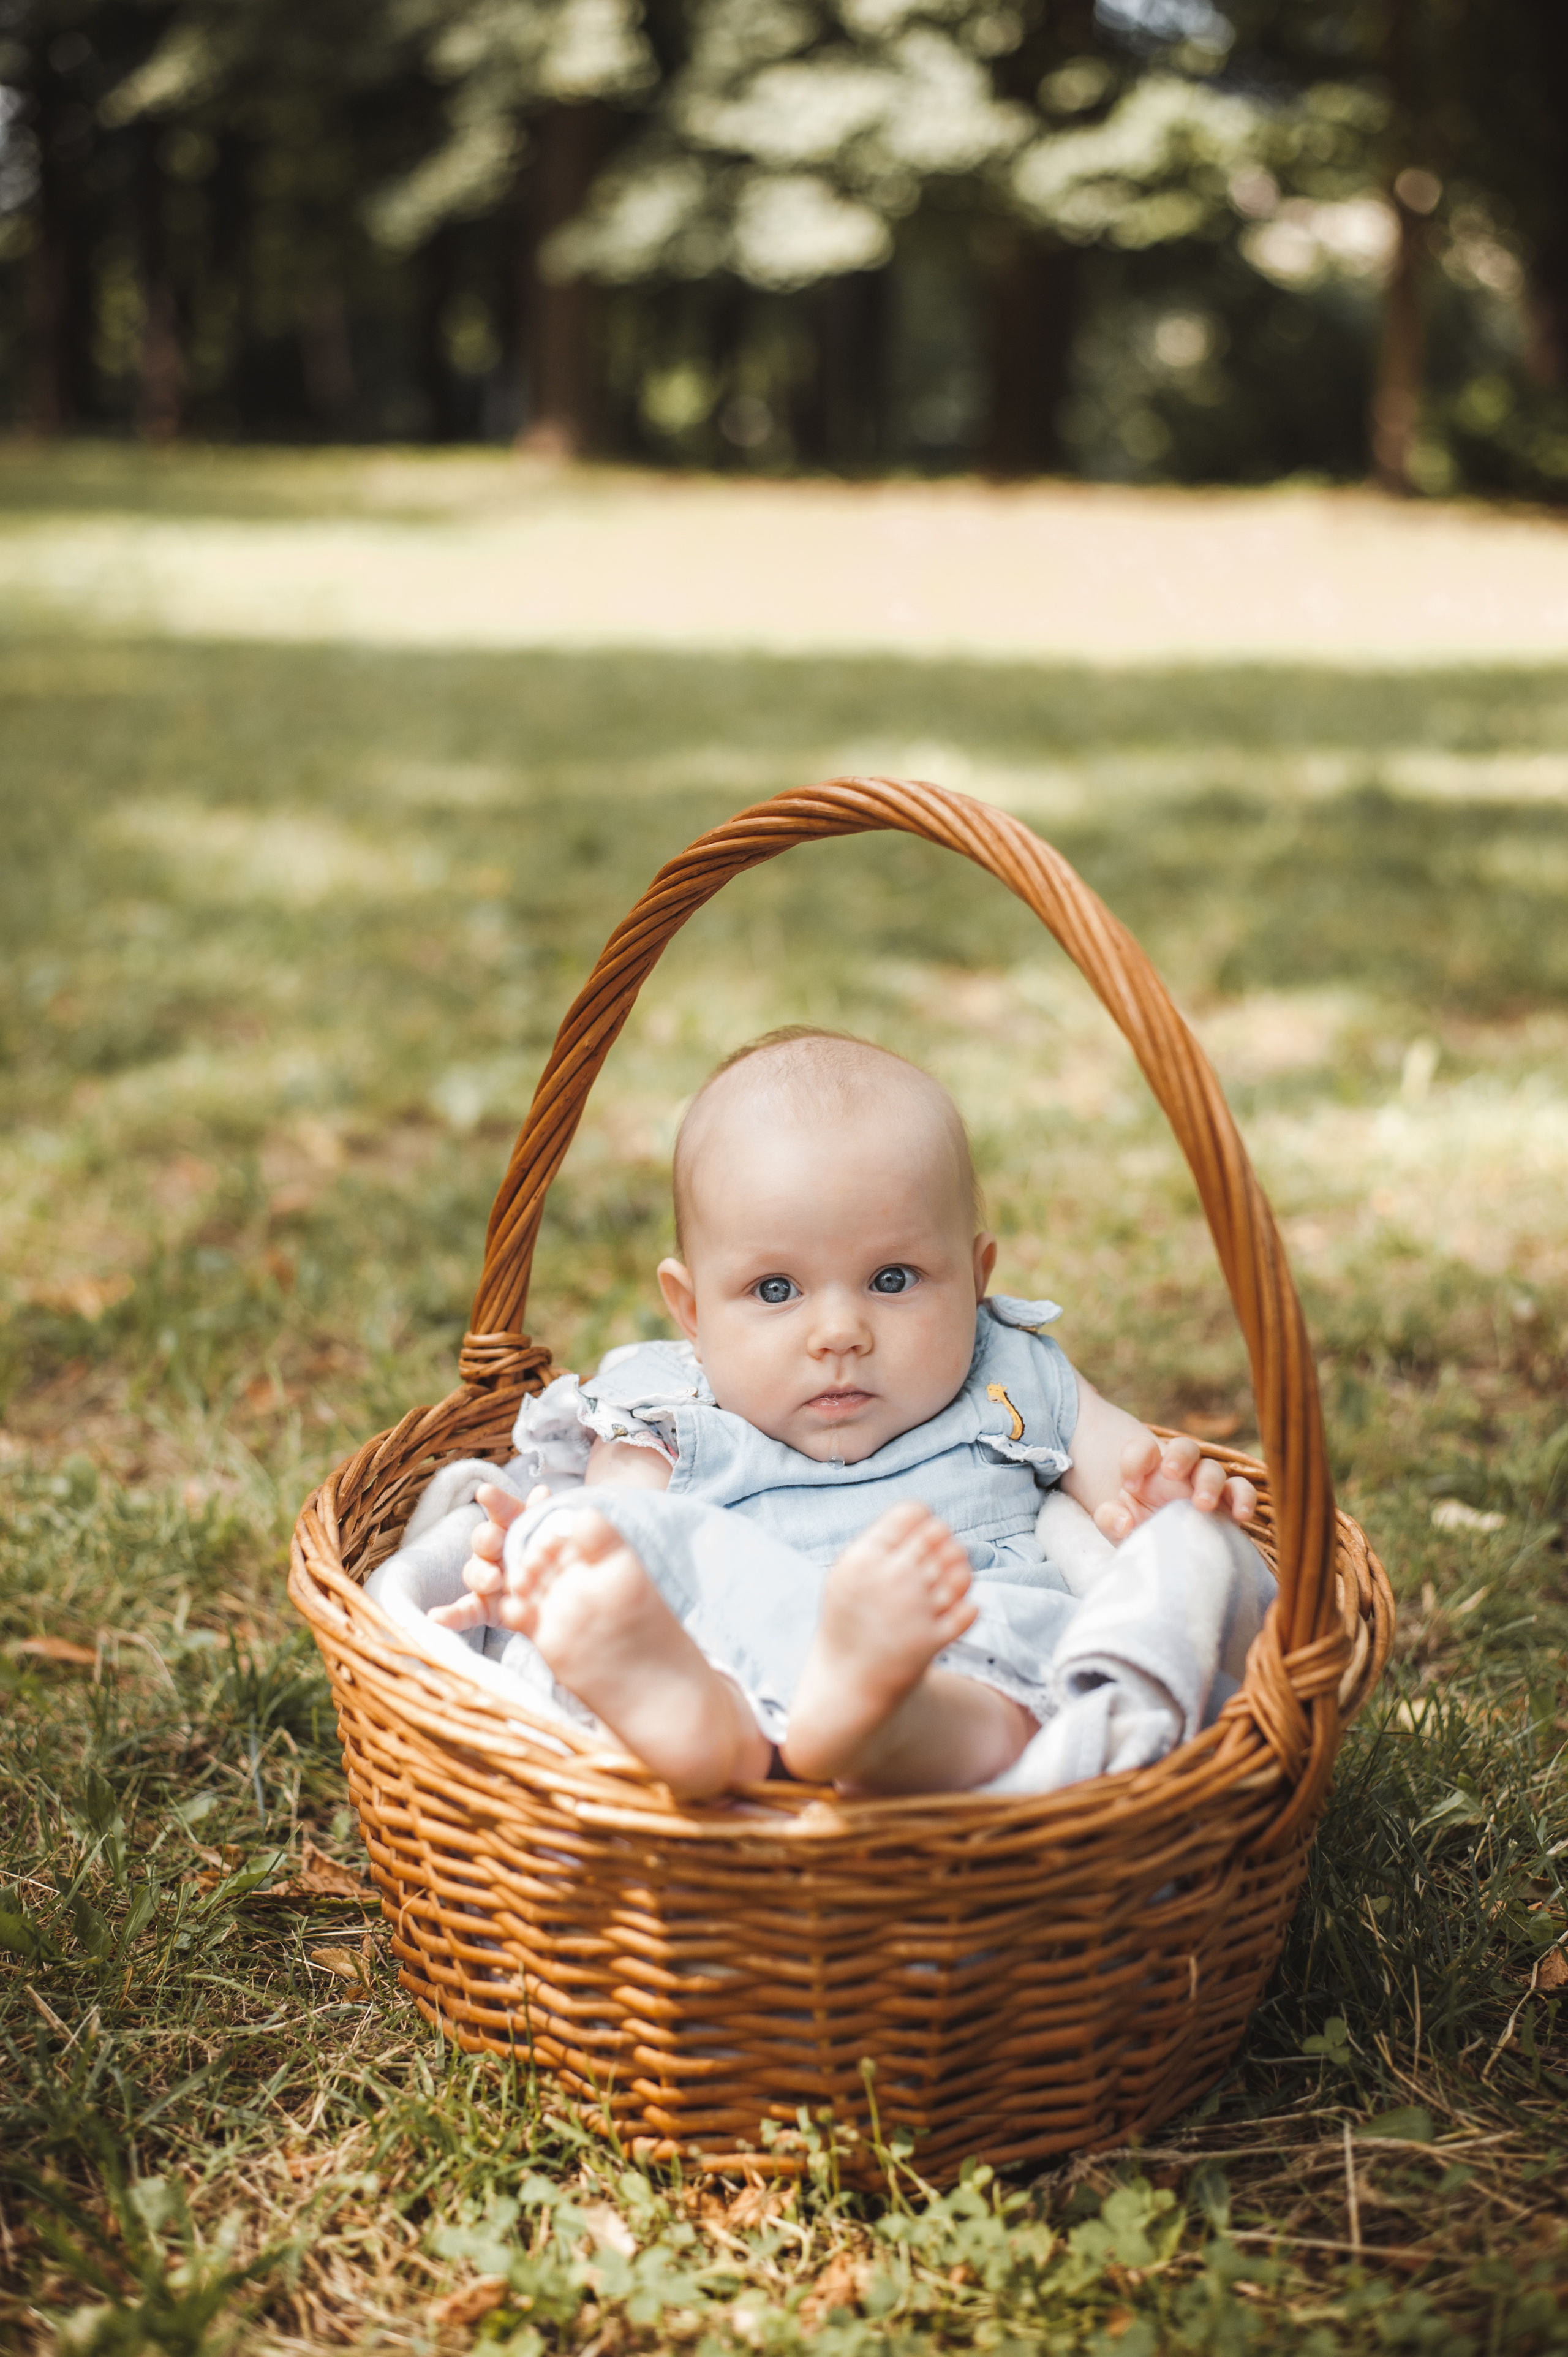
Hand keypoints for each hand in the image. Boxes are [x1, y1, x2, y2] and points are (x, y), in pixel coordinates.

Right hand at [428, 1482, 548, 1630]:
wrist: (548, 1595)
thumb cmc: (546, 1554)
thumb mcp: (549, 1534)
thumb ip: (542, 1515)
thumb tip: (540, 1490)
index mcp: (510, 1526)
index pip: (502, 1509)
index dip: (495, 1500)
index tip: (485, 1492)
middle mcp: (493, 1550)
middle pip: (483, 1539)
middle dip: (487, 1539)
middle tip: (494, 1540)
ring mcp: (486, 1579)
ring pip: (475, 1573)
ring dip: (482, 1575)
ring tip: (493, 1580)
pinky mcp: (483, 1607)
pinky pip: (465, 1611)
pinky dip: (450, 1616)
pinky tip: (436, 1618)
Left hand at [1093, 1434, 1257, 1544]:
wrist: (1164, 1552)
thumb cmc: (1139, 1530)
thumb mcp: (1117, 1526)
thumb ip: (1110, 1520)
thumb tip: (1123, 1522)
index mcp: (1148, 1471)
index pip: (1142, 1448)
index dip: (1135, 1459)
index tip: (1129, 1485)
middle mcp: (1179, 1473)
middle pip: (1185, 1447)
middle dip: (1179, 1457)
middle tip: (1169, 1473)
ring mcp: (1205, 1486)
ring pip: (1213, 1468)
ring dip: (1209, 1481)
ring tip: (1201, 1504)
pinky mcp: (1227, 1504)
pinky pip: (1241, 1493)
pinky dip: (1243, 1499)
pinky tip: (1240, 1515)